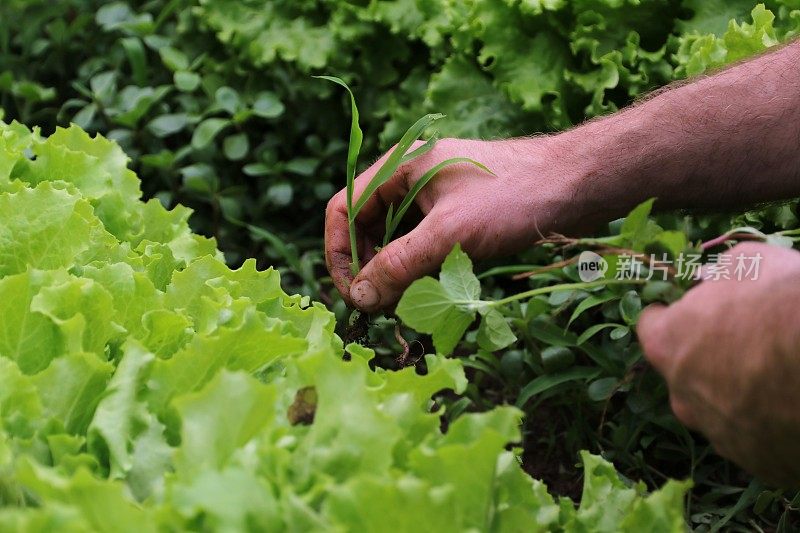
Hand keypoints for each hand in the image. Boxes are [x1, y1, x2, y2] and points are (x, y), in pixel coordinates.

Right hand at [325, 137, 587, 311]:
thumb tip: (359, 298)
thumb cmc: (516, 196)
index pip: (345, 209)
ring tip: (410, 305)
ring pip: (399, 241)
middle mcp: (414, 179)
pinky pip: (427, 245)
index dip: (340, 253)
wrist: (581, 184)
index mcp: (401, 167)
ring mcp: (438, 198)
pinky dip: (424, 271)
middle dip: (372, 268)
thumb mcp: (450, 232)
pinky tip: (435, 293)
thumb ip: (400, 264)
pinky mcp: (461, 216)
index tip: (352, 294)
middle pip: (370, 227)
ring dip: (398, 274)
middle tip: (383, 308)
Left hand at [637, 242, 799, 486]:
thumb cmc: (783, 300)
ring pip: (721, 412)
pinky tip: (794, 405)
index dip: (672, 316)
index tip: (689, 310)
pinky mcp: (760, 464)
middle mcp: (683, 397)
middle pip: (686, 375)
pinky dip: (772, 425)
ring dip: (741, 395)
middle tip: (749, 342)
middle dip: (710, 359)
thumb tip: (713, 281)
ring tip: (781, 375)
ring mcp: (719, 435)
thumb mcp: (748, 262)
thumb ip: (720, 275)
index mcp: (668, 346)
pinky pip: (758, 440)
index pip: (652, 328)